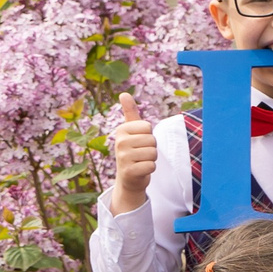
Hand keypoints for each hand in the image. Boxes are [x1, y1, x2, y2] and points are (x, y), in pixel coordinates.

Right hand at [109, 93, 157, 212]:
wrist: (128, 178)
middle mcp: (119, 142)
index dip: (149, 136)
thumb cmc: (133, 151)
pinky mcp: (129, 171)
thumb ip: (130, 112)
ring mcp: (123, 157)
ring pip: (153, 153)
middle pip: (152, 140)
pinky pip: (151, 166)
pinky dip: (150, 169)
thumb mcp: (131, 131)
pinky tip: (140, 170)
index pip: (148, 127)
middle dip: (151, 148)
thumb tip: (124, 93)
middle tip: (141, 154)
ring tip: (141, 161)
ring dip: (151, 159)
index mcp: (121, 130)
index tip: (140, 142)